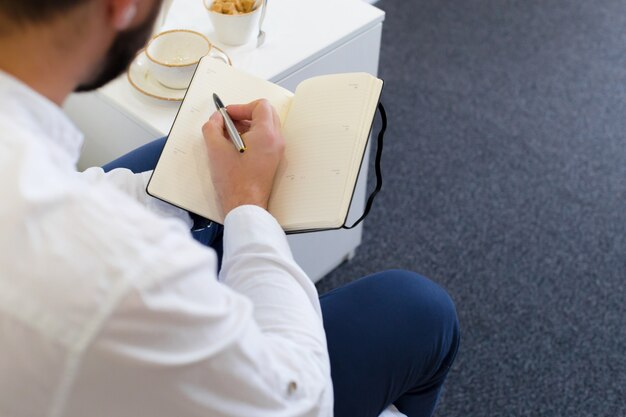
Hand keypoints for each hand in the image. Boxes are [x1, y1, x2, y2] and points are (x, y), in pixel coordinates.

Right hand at [202, 99, 284, 216]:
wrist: (245, 205)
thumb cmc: (234, 181)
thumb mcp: (215, 149)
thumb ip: (212, 127)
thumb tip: (216, 119)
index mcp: (266, 134)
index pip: (260, 106)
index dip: (241, 107)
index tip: (227, 115)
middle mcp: (276, 141)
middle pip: (265, 114)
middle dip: (245, 115)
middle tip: (228, 122)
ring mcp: (276, 151)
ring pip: (265, 127)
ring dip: (247, 126)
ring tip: (228, 135)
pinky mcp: (273, 160)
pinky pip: (265, 140)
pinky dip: (252, 137)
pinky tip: (235, 146)